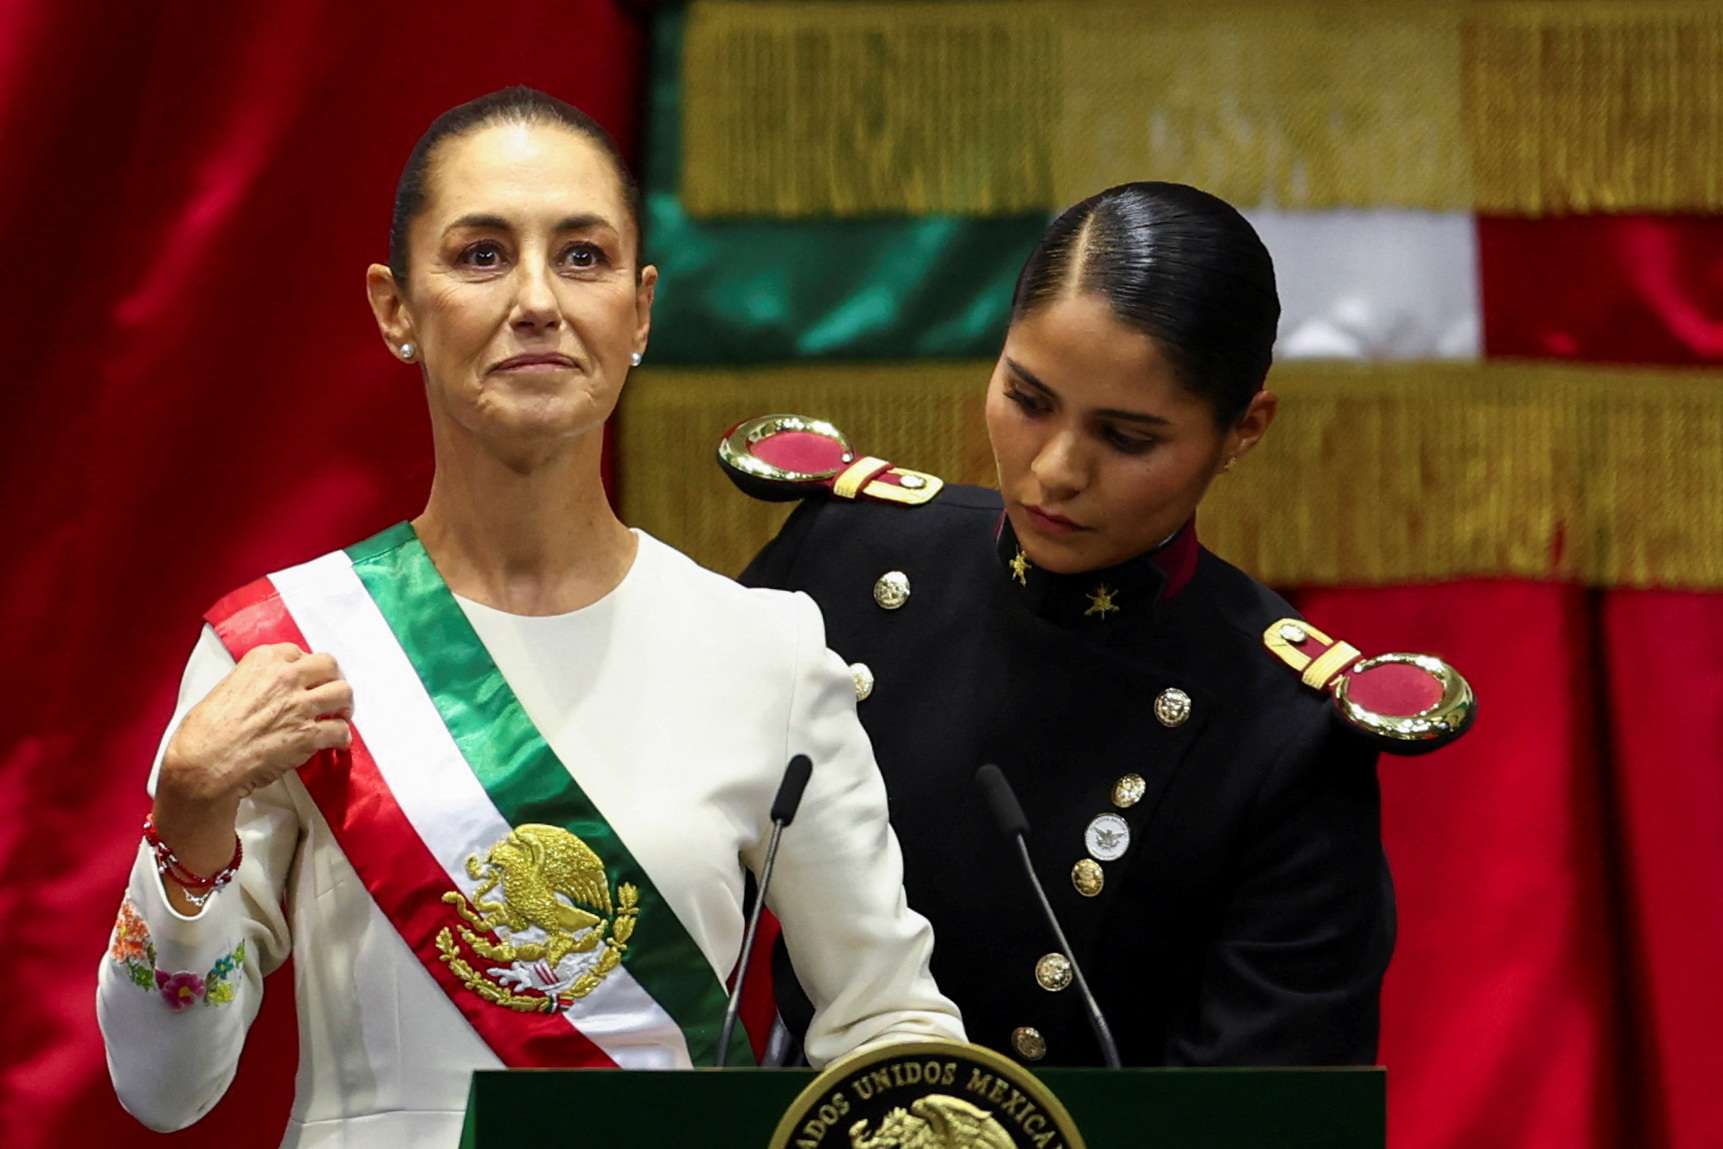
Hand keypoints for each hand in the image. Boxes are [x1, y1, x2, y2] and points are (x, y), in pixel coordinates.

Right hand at [152, 644, 350, 873]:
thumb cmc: (205, 732)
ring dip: (344, 706)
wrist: (204, 763)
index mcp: (264, 660)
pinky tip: (337, 742)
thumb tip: (268, 690)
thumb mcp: (226, 687)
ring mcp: (300, 705)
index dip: (307, 669)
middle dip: (332, 680)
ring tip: (339, 715)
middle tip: (330, 694)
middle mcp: (286, 677)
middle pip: (329, 666)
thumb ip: (255, 681)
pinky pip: (340, 731)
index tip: (308, 679)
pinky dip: (342, 738)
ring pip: (343, 693)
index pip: (300, 653)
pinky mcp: (309, 734)